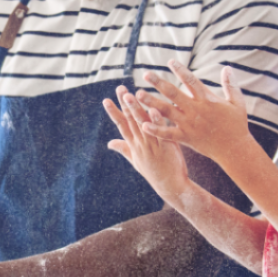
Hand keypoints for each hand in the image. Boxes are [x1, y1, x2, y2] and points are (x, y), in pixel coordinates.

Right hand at [103, 85, 190, 204]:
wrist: (171, 187)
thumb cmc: (155, 173)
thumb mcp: (136, 161)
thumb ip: (124, 149)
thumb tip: (109, 143)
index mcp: (134, 146)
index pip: (122, 126)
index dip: (114, 113)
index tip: (106, 100)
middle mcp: (141, 144)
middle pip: (130, 121)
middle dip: (124, 104)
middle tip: (119, 88)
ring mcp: (152, 146)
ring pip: (142, 124)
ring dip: (136, 109)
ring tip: (131, 94)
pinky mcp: (166, 148)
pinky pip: (160, 132)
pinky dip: (156, 121)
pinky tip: (154, 109)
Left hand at [137, 62, 251, 164]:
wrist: (235, 149)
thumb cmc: (237, 125)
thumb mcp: (237, 103)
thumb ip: (231, 85)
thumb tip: (227, 67)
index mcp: (207, 99)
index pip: (191, 80)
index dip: (181, 70)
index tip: (170, 61)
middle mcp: (195, 110)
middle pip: (173, 93)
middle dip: (159, 82)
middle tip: (146, 74)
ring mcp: (189, 124)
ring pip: (166, 111)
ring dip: (152, 102)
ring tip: (138, 94)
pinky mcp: (186, 138)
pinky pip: (168, 133)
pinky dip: (156, 129)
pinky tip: (143, 125)